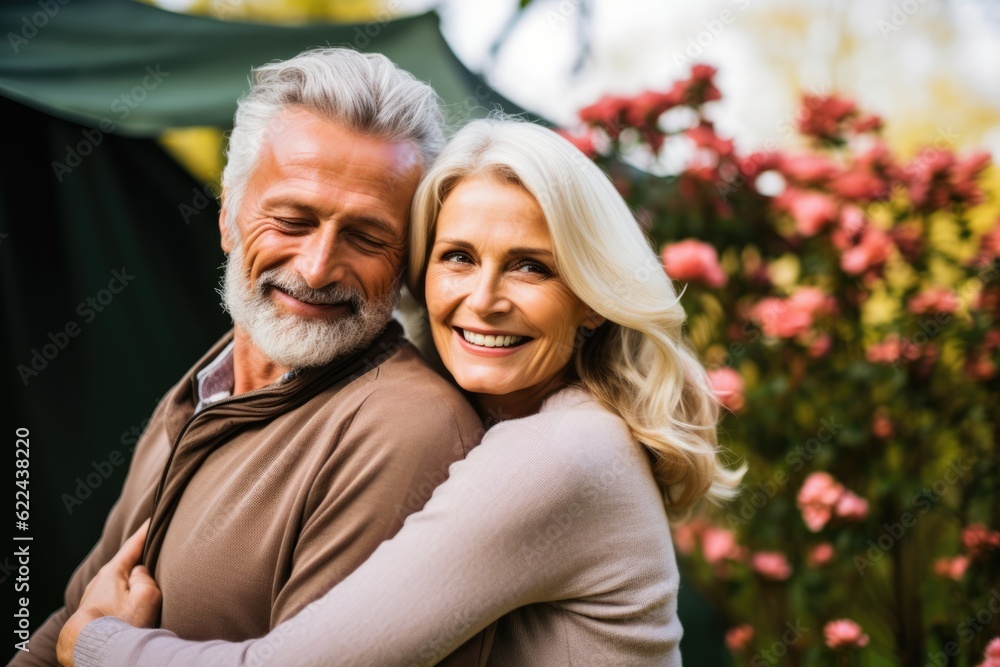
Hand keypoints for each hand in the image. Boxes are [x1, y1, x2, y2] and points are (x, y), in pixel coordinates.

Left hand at [57, 519, 161, 665]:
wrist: (87, 649)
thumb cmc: (119, 625)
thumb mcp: (146, 597)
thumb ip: (147, 577)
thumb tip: (139, 573)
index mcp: (113, 571)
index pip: (133, 544)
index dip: (146, 530)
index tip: (154, 518)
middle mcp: (99, 580)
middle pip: (124, 564)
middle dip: (138, 559)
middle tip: (152, 551)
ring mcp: (93, 597)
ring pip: (117, 583)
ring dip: (128, 582)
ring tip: (142, 585)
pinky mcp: (91, 613)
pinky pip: (111, 598)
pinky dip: (122, 597)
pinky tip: (127, 607)